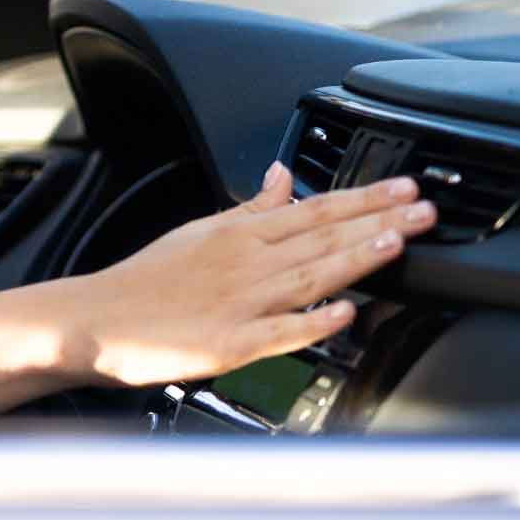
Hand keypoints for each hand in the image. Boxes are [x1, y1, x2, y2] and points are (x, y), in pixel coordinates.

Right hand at [59, 163, 436, 387]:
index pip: (313, 210)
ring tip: (395, 244)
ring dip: (354, 259)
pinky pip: (276, 333)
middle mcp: (244, 263)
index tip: (405, 188)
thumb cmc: (146, 280)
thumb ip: (249, 208)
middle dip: (377, 222)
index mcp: (237, 234)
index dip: (363, 198)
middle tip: (424, 210)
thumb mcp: (197, 230)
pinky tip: (342, 314)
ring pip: (306, 276)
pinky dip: (311, 323)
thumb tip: (283, 175)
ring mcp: (237, 303)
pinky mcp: (227, 344)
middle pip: (321, 239)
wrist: (96, 319)